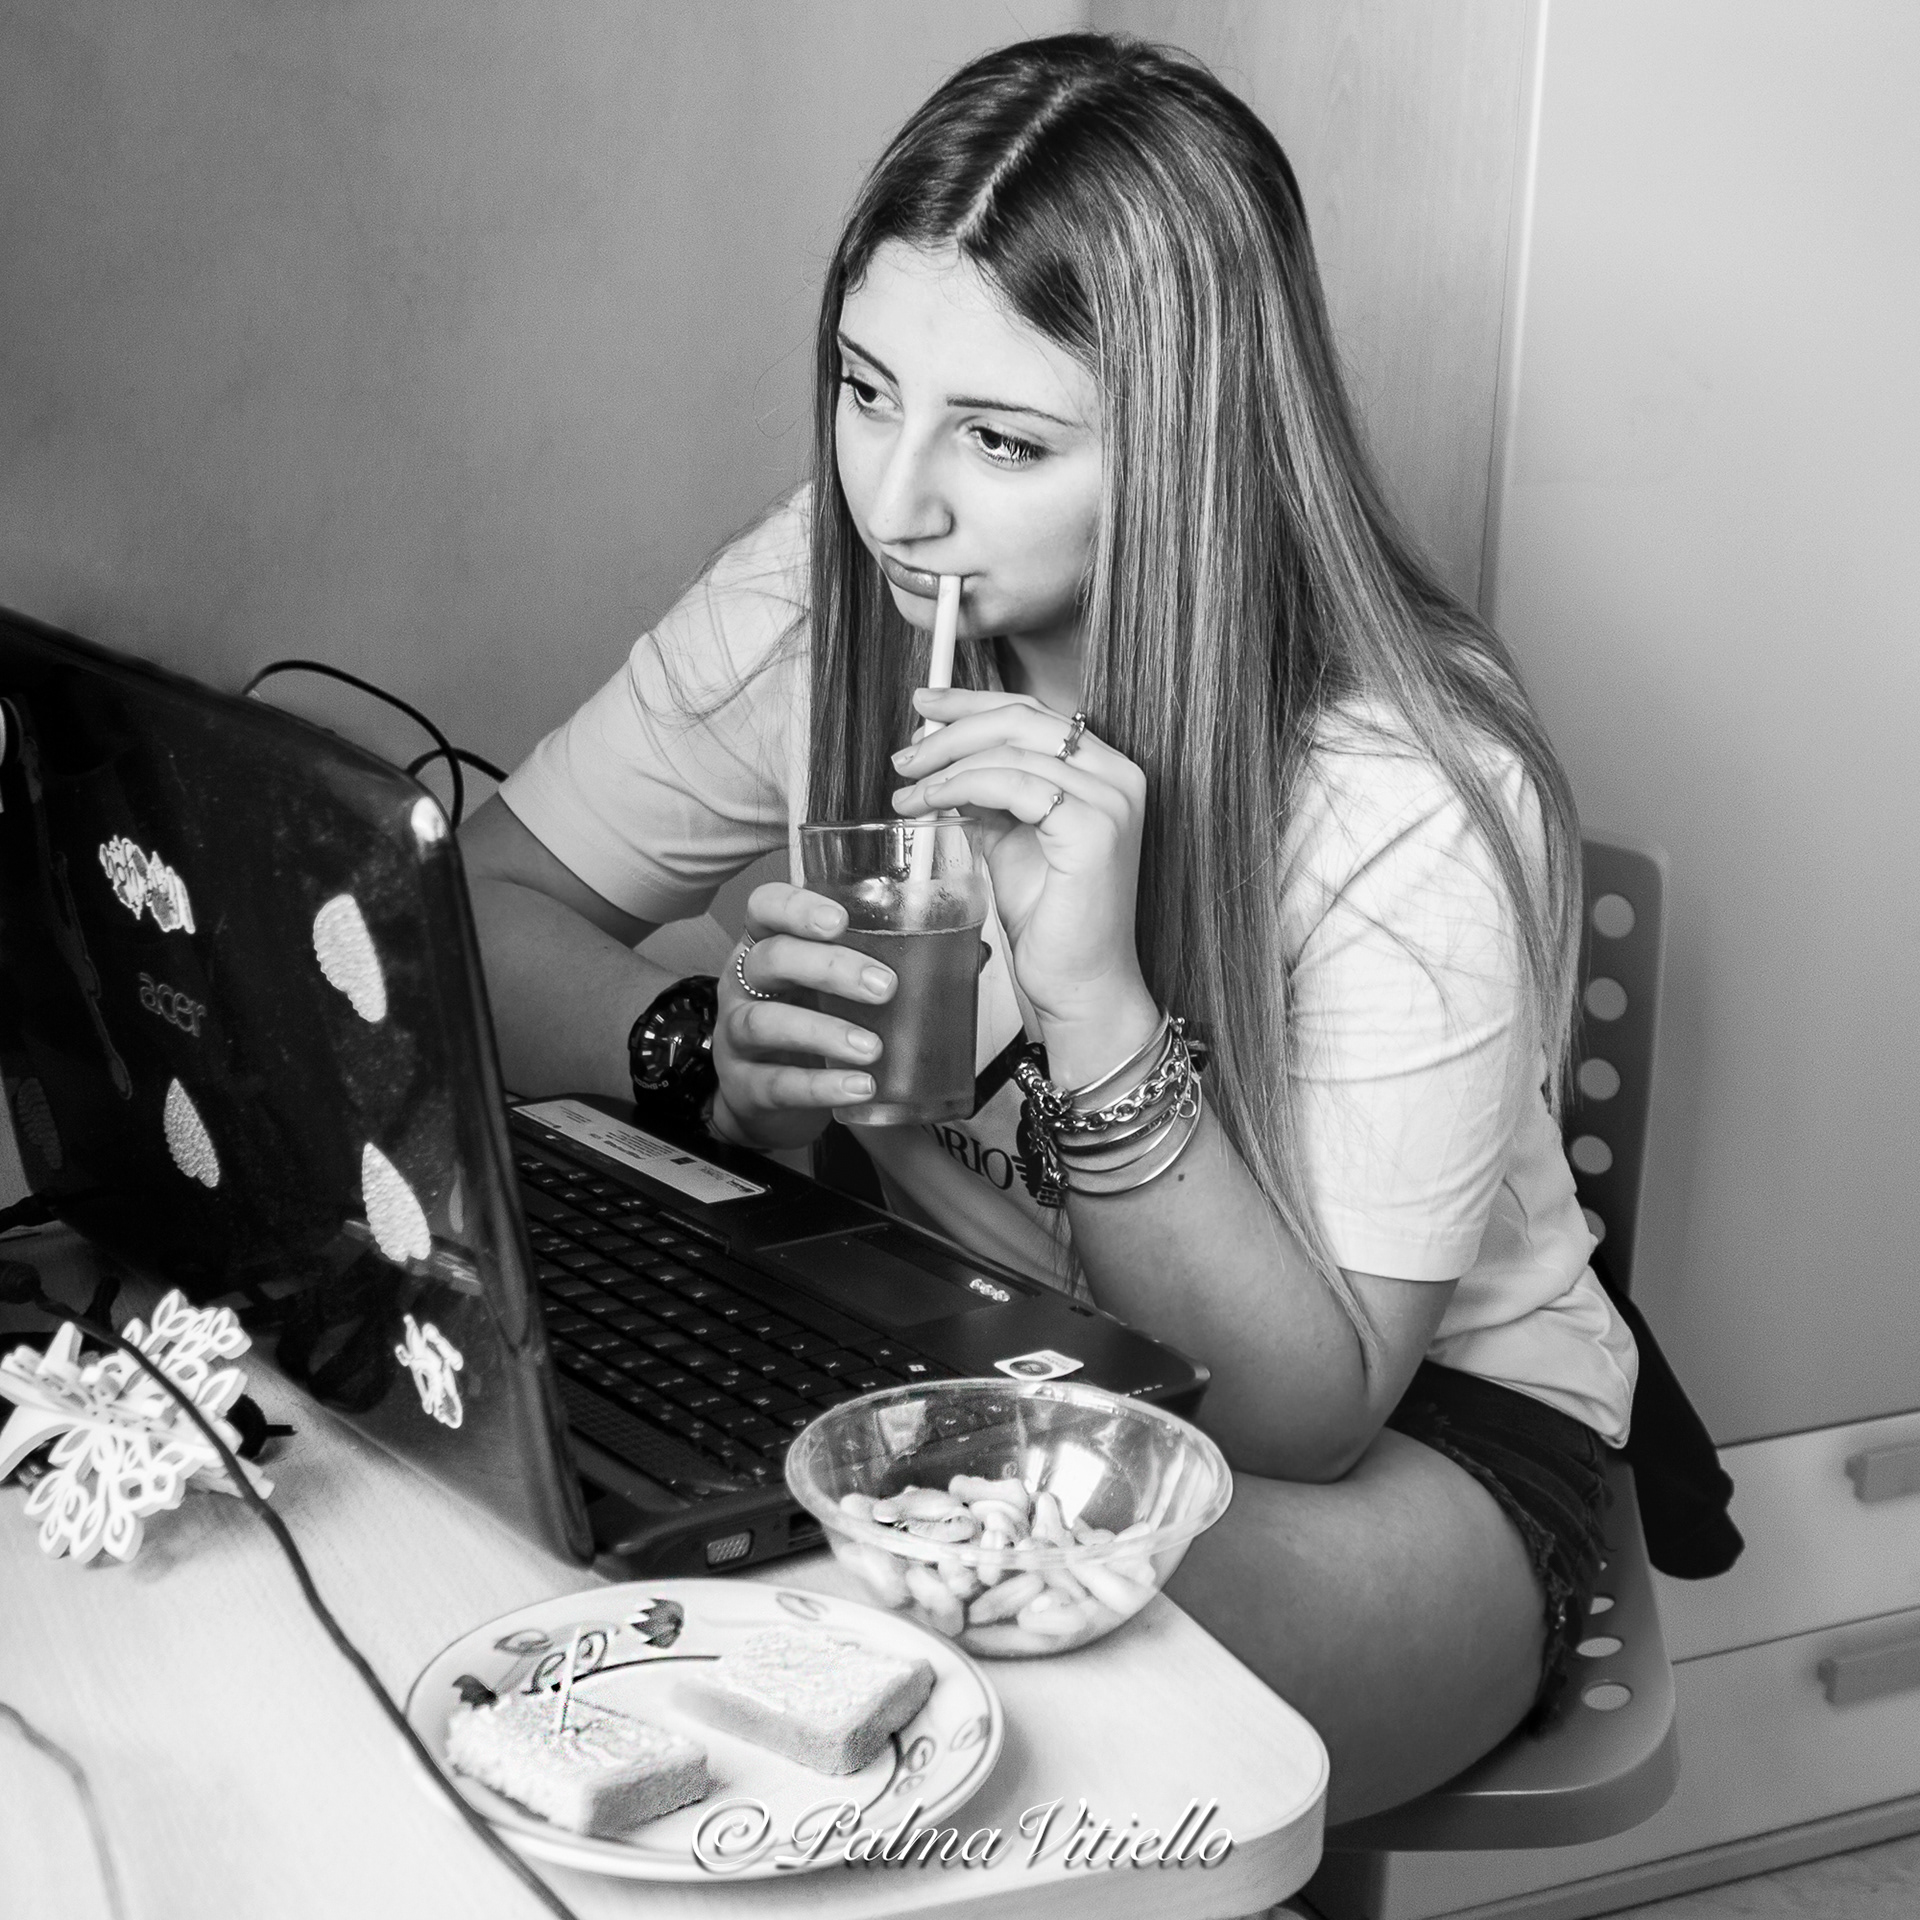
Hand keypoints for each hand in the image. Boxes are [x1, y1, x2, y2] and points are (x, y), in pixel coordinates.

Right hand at [706, 883, 896, 1150]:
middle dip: (829, 967)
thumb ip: (887, 963)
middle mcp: (746, 984)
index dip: (796, 907)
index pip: (766, 906)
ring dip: (823, 1032)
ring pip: (766, 1022)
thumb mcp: (834, 986)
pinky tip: (858, 1088)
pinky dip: (819, 1086)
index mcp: (770, 944)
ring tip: (872, 1048)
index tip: (840, 919)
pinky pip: (776, 1083)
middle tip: (883, 986)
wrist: (768, 1099)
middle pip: (771, 959)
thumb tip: (974, 954)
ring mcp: (736, 1036)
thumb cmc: (812, 1022)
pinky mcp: (744, 1087)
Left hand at [889, 687, 1158, 1080]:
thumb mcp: (1009, 838)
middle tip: (905, 754)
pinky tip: (930, 805)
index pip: (1033, 711)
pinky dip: (961, 788)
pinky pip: (1013, 785)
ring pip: (1011, 748)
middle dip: (951, 729)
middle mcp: (1118, 776)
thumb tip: (940, 759)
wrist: (1078, 984)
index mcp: (1104, 770)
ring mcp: (1112, 799)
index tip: (924, 704)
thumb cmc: (1050, 920)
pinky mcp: (1094, 828)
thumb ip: (986, 794)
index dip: (973, 703)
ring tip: (906, 791)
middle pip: (1022, 718)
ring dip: (946, 764)